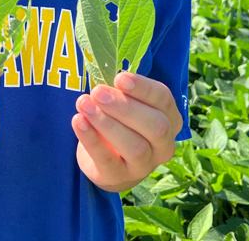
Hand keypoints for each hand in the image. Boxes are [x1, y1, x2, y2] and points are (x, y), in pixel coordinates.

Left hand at [71, 72, 181, 192]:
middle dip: (125, 107)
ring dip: (107, 123)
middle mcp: (163, 145)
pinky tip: (78, 121)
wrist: (106, 159)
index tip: (120, 78)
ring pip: (134, 146)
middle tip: (98, 92)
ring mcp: (144, 166)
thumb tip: (106, 70)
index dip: (143, 88)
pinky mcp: (119, 177)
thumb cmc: (119, 120)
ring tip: (84, 104)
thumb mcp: (124, 102)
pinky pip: (107, 160)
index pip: (163, 100)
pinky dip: (91, 139)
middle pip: (155, 126)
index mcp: (170, 119)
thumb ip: (120, 89)